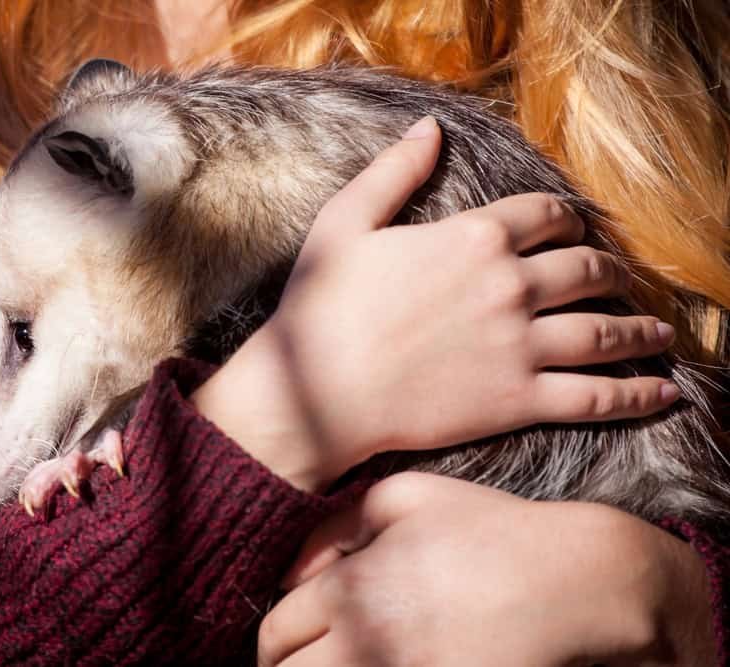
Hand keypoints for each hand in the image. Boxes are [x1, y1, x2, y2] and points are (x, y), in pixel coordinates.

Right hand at [192, 116, 677, 491]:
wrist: (317, 390)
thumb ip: (393, 173)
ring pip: (604, 331)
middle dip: (609, 272)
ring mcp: (521, 345)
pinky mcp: (519, 400)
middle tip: (618, 281)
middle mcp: (511, 285)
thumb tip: (429, 129)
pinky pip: (595, 397)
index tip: (576, 231)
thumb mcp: (346, 223)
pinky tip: (661, 392)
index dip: (569, 220)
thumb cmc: (322, 307)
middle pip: (587, 269)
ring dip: (639, 330)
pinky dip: (636, 395)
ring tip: (658, 334)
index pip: (548, 216)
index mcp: (475, 237)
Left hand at [258, 473, 717, 665]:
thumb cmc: (487, 530)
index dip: (273, 638)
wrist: (576, 582)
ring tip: (340, 661)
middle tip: (306, 656)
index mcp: (350, 588)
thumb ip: (334, 526)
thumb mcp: (405, 496)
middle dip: (289, 666)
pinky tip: (384, 664)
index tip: (288, 639)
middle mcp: (366, 642)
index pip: (274, 633)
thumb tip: (289, 572)